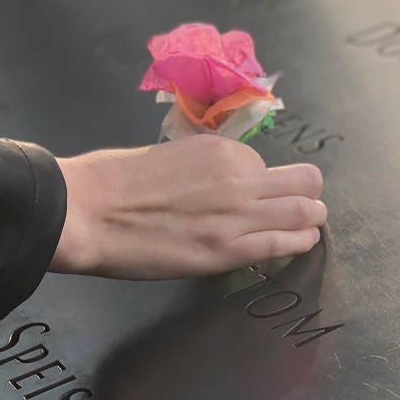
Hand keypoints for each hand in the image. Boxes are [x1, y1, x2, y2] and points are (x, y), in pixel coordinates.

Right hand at [50, 135, 325, 278]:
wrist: (88, 211)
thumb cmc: (112, 181)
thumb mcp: (169, 154)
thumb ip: (202, 167)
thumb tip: (213, 184)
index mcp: (220, 149)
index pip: (262, 165)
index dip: (260, 182)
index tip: (252, 194)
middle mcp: (238, 177)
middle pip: (303, 181)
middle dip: (307, 192)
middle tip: (303, 204)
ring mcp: (237, 214)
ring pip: (305, 211)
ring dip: (312, 217)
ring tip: (310, 225)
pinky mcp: (228, 250)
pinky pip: (284, 243)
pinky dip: (301, 242)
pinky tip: (304, 243)